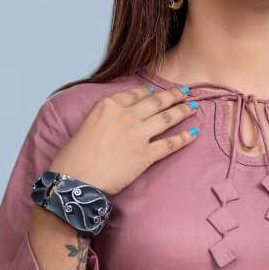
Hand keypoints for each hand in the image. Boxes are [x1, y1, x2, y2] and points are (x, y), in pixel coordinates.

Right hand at [49, 83, 199, 195]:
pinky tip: (194, 132)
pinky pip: (170, 144)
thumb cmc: (74, 156)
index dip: (149, 91)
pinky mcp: (145, 155)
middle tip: (185, 91)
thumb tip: (117, 116)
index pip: (135, 94)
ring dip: (182, 111)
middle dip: (173, 95)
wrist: (75, 179)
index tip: (157, 91)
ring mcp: (137, 135)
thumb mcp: (86, 124)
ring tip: (192, 106)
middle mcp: (125, 116)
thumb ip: (105, 116)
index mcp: (108, 105)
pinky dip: (184, 138)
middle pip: (155, 102)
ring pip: (166, 119)